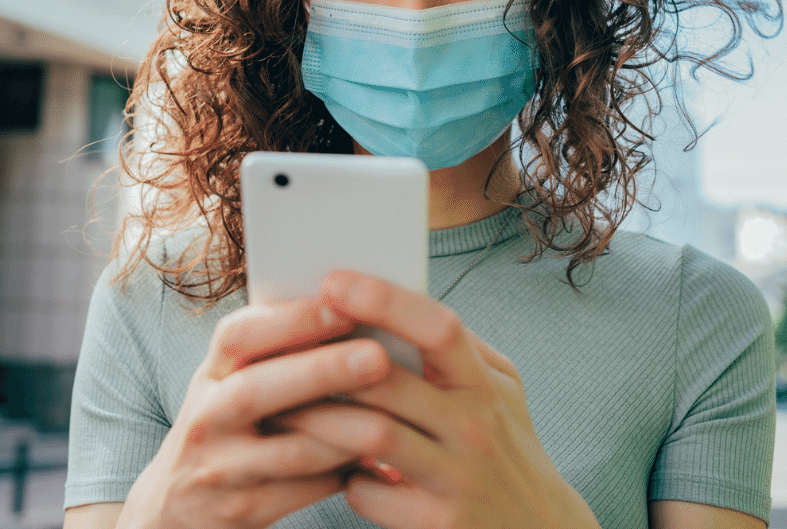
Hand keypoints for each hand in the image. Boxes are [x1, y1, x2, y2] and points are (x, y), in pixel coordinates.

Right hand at [116, 297, 391, 528]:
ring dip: (345, 431)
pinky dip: (343, 473)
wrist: (178, 507)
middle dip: (321, 371)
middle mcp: (206, 418)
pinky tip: (376, 457)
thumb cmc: (228, 426)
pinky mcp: (241, 511)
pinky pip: (303, 492)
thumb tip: (350, 307)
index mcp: (211, 373)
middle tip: (378, 356)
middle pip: (257, 391)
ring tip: (393, 413)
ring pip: (290, 450)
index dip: (291, 319)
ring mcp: (220, 469)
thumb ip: (274, 352)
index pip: (238, 336)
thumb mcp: (232, 383)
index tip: (344, 304)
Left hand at [281, 271, 602, 528]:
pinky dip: (341, 475)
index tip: (334, 281)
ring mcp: (457, 478)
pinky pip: (368, 490)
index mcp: (486, 383)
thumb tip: (394, 301)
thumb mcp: (501, 390)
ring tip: (284, 405)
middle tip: (277, 349)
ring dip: (317, 417)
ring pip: (368, 434)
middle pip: (388, 380)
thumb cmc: (508, 447)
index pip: (438, 327)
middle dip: (325, 361)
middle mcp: (475, 427)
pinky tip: (327, 465)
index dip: (385, 299)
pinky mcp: (438, 523)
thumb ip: (456, 349)